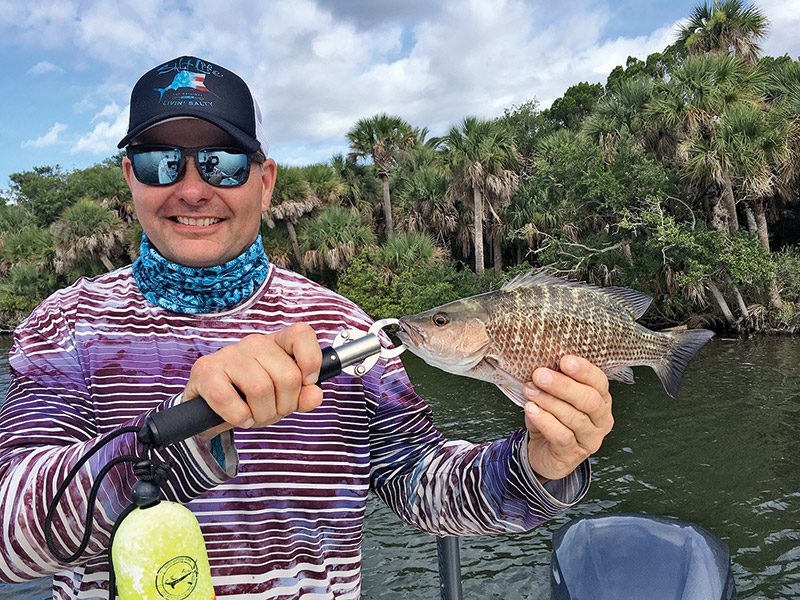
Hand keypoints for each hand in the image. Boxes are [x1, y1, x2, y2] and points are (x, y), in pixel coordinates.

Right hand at [183, 324, 323, 440]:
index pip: (301, 334)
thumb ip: (304, 396)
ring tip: (255, 415)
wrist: (211, 406)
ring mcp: (229, 354)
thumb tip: (315, 395)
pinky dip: (239, 416)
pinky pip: (228, 399)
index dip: (310, 360)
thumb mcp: (283, 398)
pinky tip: (240, 417)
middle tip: (273, 410)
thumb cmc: (251, 397)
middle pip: (287, 376)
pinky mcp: (206, 370)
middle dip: (285, 405)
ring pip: (260, 389)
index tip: (308, 381)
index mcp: (277, 343)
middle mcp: (254, 343)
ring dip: (262, 414)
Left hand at [523, 355, 613, 481]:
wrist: (543, 452)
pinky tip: (531, 410)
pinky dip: (545, 420)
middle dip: (564, 385)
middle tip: (540, 375)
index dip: (584, 370)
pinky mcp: (573, 454)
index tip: (564, 360)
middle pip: (590, 400)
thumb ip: (553, 381)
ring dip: (549, 401)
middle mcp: (601, 420)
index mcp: (601, 400)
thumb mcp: (554, 396)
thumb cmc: (552, 419)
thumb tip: (542, 365)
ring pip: (575, 418)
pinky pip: (561, 435)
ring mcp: (590, 439)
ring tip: (530, 391)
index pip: (599, 382)